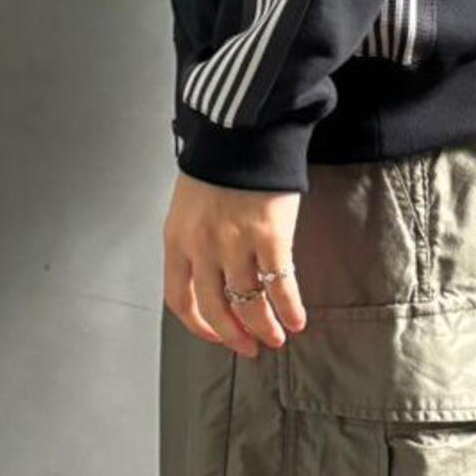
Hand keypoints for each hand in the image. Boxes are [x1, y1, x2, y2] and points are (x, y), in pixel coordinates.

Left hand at [162, 169, 307, 356]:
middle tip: (251, 348)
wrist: (242, 127)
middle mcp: (202, 248)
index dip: (198, 326)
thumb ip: (195, 237)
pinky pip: (280, 284)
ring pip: (248, 303)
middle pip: (216, 309)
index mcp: (178, 238)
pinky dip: (289, 308)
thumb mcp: (190, 202)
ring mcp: (236, 243)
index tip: (215, 335)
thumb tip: (212, 272)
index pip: (179, 299)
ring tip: (277, 337)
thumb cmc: (218, 161)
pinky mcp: (270, 235)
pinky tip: (297, 319)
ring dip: (264, 327)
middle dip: (234, 335)